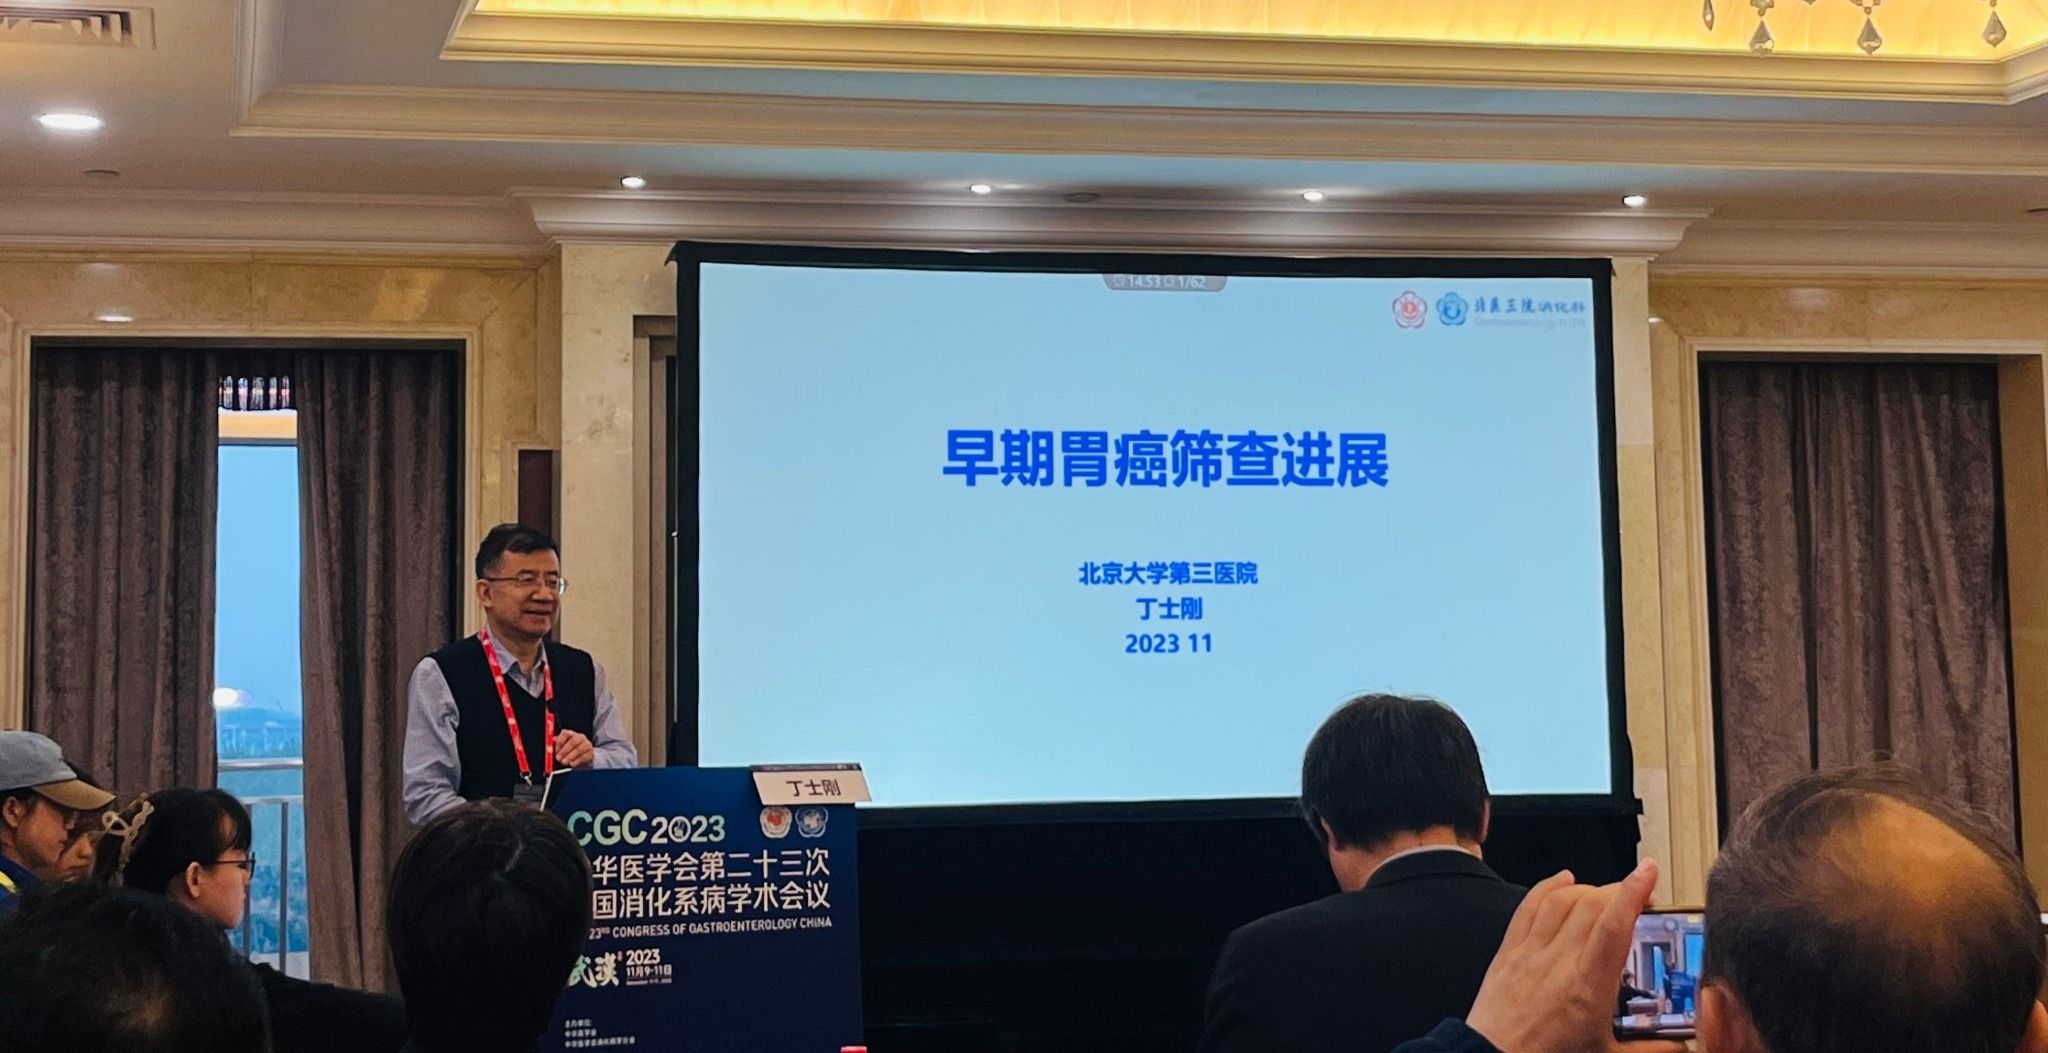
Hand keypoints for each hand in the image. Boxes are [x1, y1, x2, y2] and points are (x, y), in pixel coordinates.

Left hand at [553, 729, 595, 768]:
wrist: (583, 756)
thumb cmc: (570, 750)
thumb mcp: (562, 747)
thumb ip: (557, 744)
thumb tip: (551, 743)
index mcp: (571, 734)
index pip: (566, 734)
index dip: (560, 742)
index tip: (555, 750)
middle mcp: (580, 737)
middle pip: (573, 741)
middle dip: (565, 750)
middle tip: (558, 758)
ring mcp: (587, 745)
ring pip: (579, 749)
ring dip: (570, 756)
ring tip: (564, 762)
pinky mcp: (591, 753)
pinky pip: (585, 756)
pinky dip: (577, 761)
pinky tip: (572, 764)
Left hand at [1465, 859, 1686, 1052]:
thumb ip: (1651, 1050)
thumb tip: (1680, 1045)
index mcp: (1588, 987)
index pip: (1615, 924)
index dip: (1634, 892)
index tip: (1648, 874)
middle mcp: (1558, 962)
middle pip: (1591, 904)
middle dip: (1618, 889)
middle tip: (1638, 894)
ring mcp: (1530, 953)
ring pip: (1560, 900)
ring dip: (1587, 888)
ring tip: (1606, 892)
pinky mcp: (1508, 953)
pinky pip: (1527, 908)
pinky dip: (1546, 888)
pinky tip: (1561, 881)